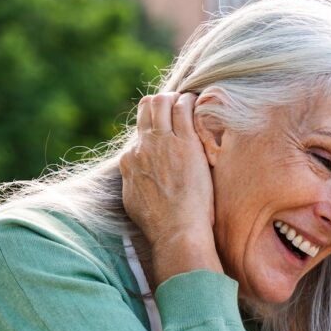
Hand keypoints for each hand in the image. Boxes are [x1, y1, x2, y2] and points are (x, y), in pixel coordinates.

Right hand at [119, 92, 222, 285]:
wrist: (176, 232)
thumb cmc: (161, 225)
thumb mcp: (134, 202)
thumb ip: (134, 182)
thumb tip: (135, 175)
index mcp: (129, 161)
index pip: (139, 130)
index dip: (155, 125)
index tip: (169, 129)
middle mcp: (142, 146)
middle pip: (147, 108)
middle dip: (162, 102)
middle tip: (179, 108)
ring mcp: (162, 142)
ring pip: (162, 101)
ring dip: (177, 98)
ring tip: (191, 104)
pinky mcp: (184, 142)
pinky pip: (183, 108)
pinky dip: (191, 101)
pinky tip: (201, 105)